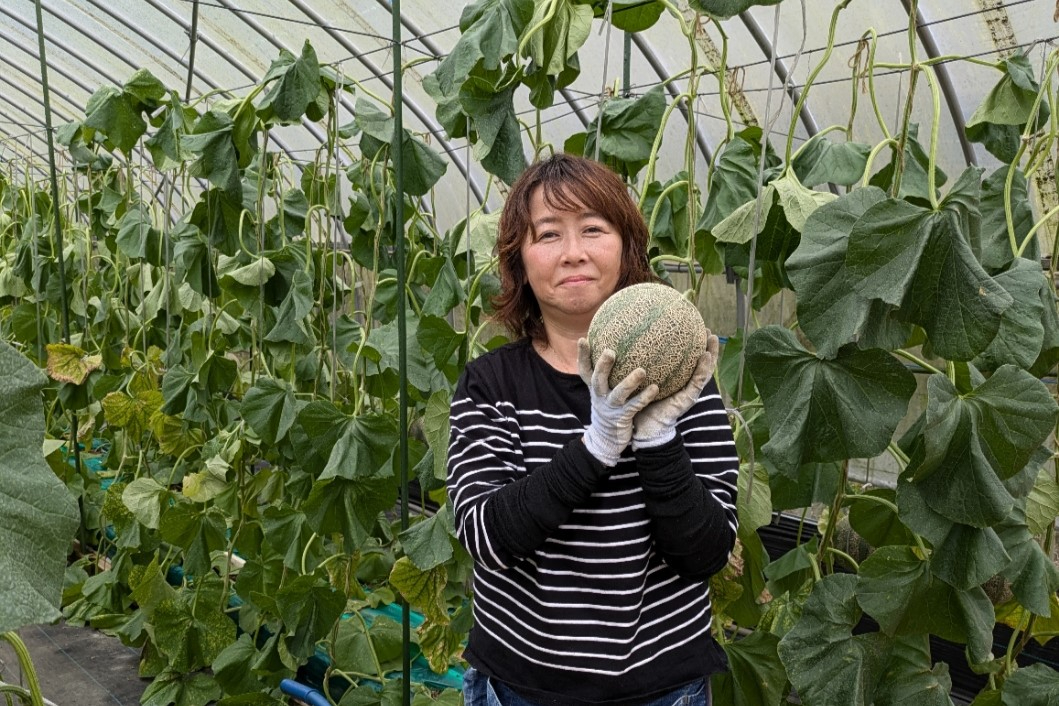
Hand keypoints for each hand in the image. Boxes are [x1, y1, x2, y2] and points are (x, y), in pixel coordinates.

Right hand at [578, 338, 659, 465]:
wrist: (607, 439)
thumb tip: (618, 347)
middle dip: (603, 366)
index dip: (582, 355)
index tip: (583, 339)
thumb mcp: (603, 391)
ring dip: (629, 382)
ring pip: (618, 394)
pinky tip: (655, 388)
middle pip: (597, 379)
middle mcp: (600, 397)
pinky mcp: (622, 418)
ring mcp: (610, 408)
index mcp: (595, 388)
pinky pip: (635, 406)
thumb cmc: (610, 408)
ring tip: (641, 371)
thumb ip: (608, 374)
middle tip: (610, 351)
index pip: (584, 370)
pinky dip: (644, 397)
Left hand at [632, 334, 719, 449]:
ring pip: (705, 371)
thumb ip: (639, 365)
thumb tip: (625, 340)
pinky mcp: (688, 399)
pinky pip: (697, 382)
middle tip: (707, 328)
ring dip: (711, 354)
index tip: (693, 326)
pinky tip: (705, 356)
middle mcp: (684, 385)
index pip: (686, 361)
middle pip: (700, 364)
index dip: (692, 346)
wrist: (643, 428)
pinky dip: (704, 369)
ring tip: (712, 338)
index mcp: (675, 381)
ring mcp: (689, 392)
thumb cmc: (639, 403)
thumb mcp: (640, 382)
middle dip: (707, 346)